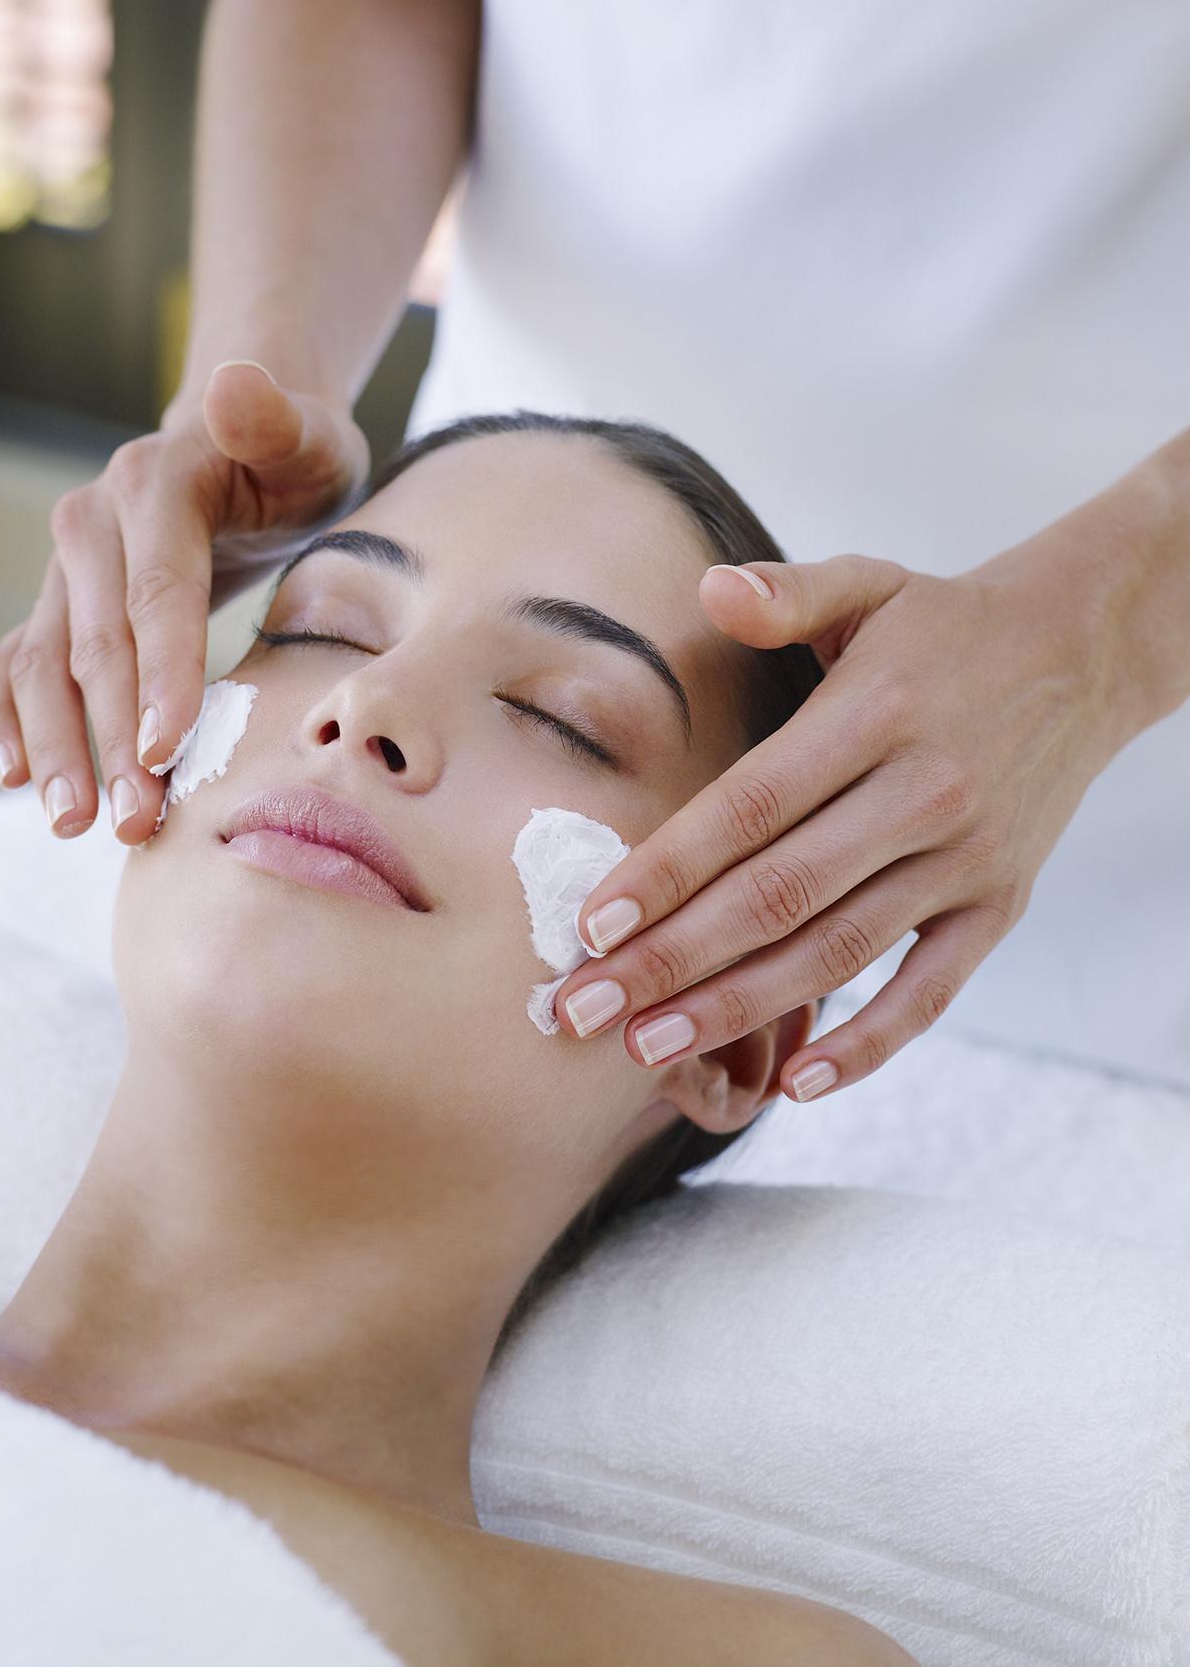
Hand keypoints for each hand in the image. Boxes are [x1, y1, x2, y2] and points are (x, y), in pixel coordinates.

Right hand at [0, 360, 369, 841]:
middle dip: (110, 739)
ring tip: (75, 823)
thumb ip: (276, 419)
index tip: (167, 752)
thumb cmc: (295, 461)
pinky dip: (2, 720)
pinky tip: (13, 779)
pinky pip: (10, 666)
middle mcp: (91, 523)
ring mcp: (64, 570)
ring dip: (55, 748)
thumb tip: (232, 384)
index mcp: (154, 484)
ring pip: (42, 665)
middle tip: (135, 823)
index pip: (156, 593)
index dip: (159, 676)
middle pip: (95, 645)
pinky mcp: (55, 607)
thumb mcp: (310, 436)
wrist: (245, 455)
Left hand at [556, 547, 1124, 1100]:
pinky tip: (797, 1083)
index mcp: (873, 716)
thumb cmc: (944, 627)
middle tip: (585, 1010)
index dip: (668, 869)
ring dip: (740, 1008)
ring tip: (651, 1046)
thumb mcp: (869, 584)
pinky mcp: (999, 907)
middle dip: (672, 960)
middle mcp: (921, 795)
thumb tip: (712, 587)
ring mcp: (965, 861)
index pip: (751, 808)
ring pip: (838, 952)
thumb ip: (786, 591)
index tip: (593, 923)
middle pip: (778, 895)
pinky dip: (870, 1044)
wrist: (1080, 654)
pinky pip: (932, 992)